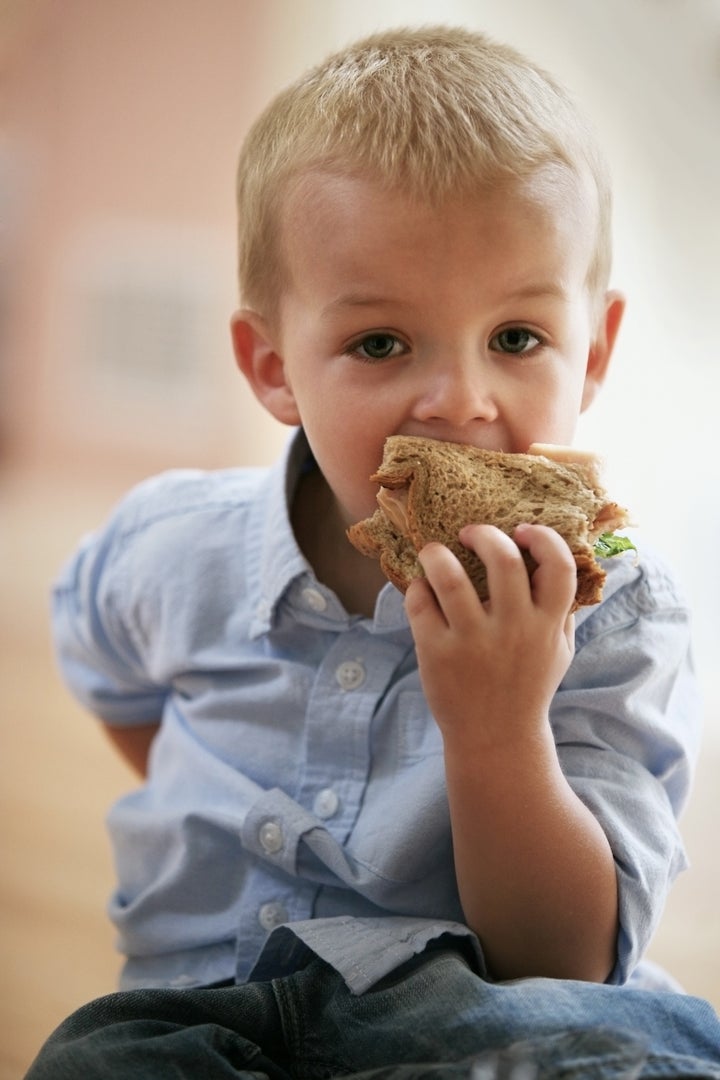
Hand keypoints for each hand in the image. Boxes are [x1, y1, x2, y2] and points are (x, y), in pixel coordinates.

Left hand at [405, 523, 575, 747]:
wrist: (496, 739)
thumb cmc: (528, 686)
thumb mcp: (559, 651)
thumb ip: (562, 610)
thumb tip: (560, 561)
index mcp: (546, 624)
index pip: (559, 566)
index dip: (542, 538)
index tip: (521, 530)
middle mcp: (514, 629)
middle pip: (504, 559)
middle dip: (484, 534)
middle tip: (469, 533)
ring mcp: (474, 642)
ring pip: (450, 577)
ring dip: (436, 554)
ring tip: (433, 552)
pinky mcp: (438, 654)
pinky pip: (420, 604)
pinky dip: (416, 588)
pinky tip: (421, 590)